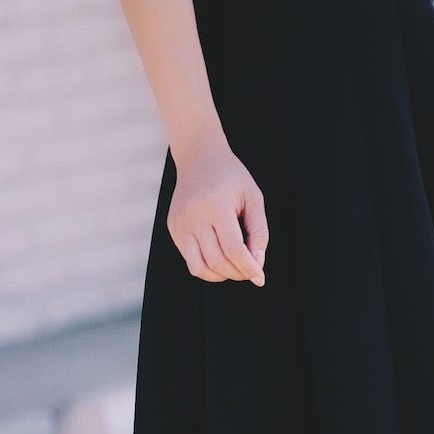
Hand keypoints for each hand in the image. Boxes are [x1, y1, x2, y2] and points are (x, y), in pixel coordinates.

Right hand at [167, 137, 267, 284]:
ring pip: (200, 268)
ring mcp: (180, 223)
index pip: (233, 249)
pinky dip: (208, 267)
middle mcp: (193, 216)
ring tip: (235, 268)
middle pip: (217, 261)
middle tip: (251, 271)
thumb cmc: (231, 177)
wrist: (199, 156)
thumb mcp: (253, 197)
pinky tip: (221, 259)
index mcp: (216, 205)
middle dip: (238, 273)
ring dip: (221, 276)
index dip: (249, 267)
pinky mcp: (173, 228)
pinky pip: (190, 260)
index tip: (260, 277)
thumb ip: (259, 231)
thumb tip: (257, 264)